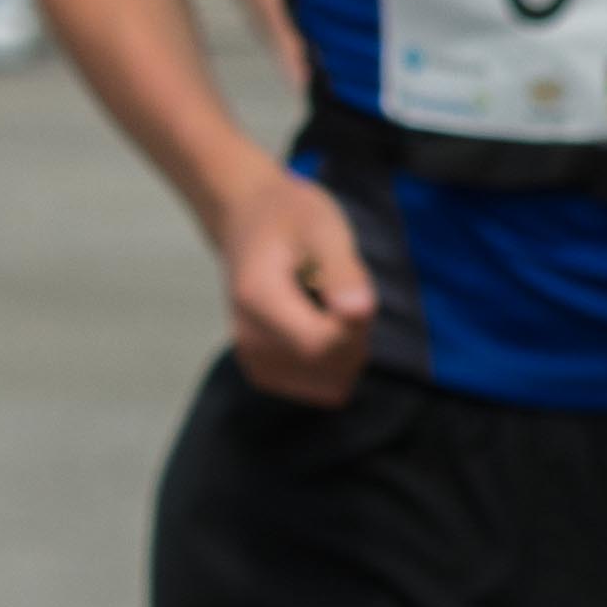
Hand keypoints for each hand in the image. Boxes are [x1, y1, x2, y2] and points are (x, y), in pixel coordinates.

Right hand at [212, 167, 377, 403]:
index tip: (356, 290)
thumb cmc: (290, 218)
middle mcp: (248, 339)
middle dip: (355, 336)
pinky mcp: (265, 372)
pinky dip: (336, 361)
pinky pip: (322, 388)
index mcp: (258, 300)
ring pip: (330, 384)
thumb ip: (342, 270)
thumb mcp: (324, 228)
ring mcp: (254, 361)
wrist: (248, 221)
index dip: (355, 327)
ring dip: (348, 349)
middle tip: (342, 290)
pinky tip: (322, 323)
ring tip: (330, 305)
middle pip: (327, 367)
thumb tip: (358, 313)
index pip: (321, 344)